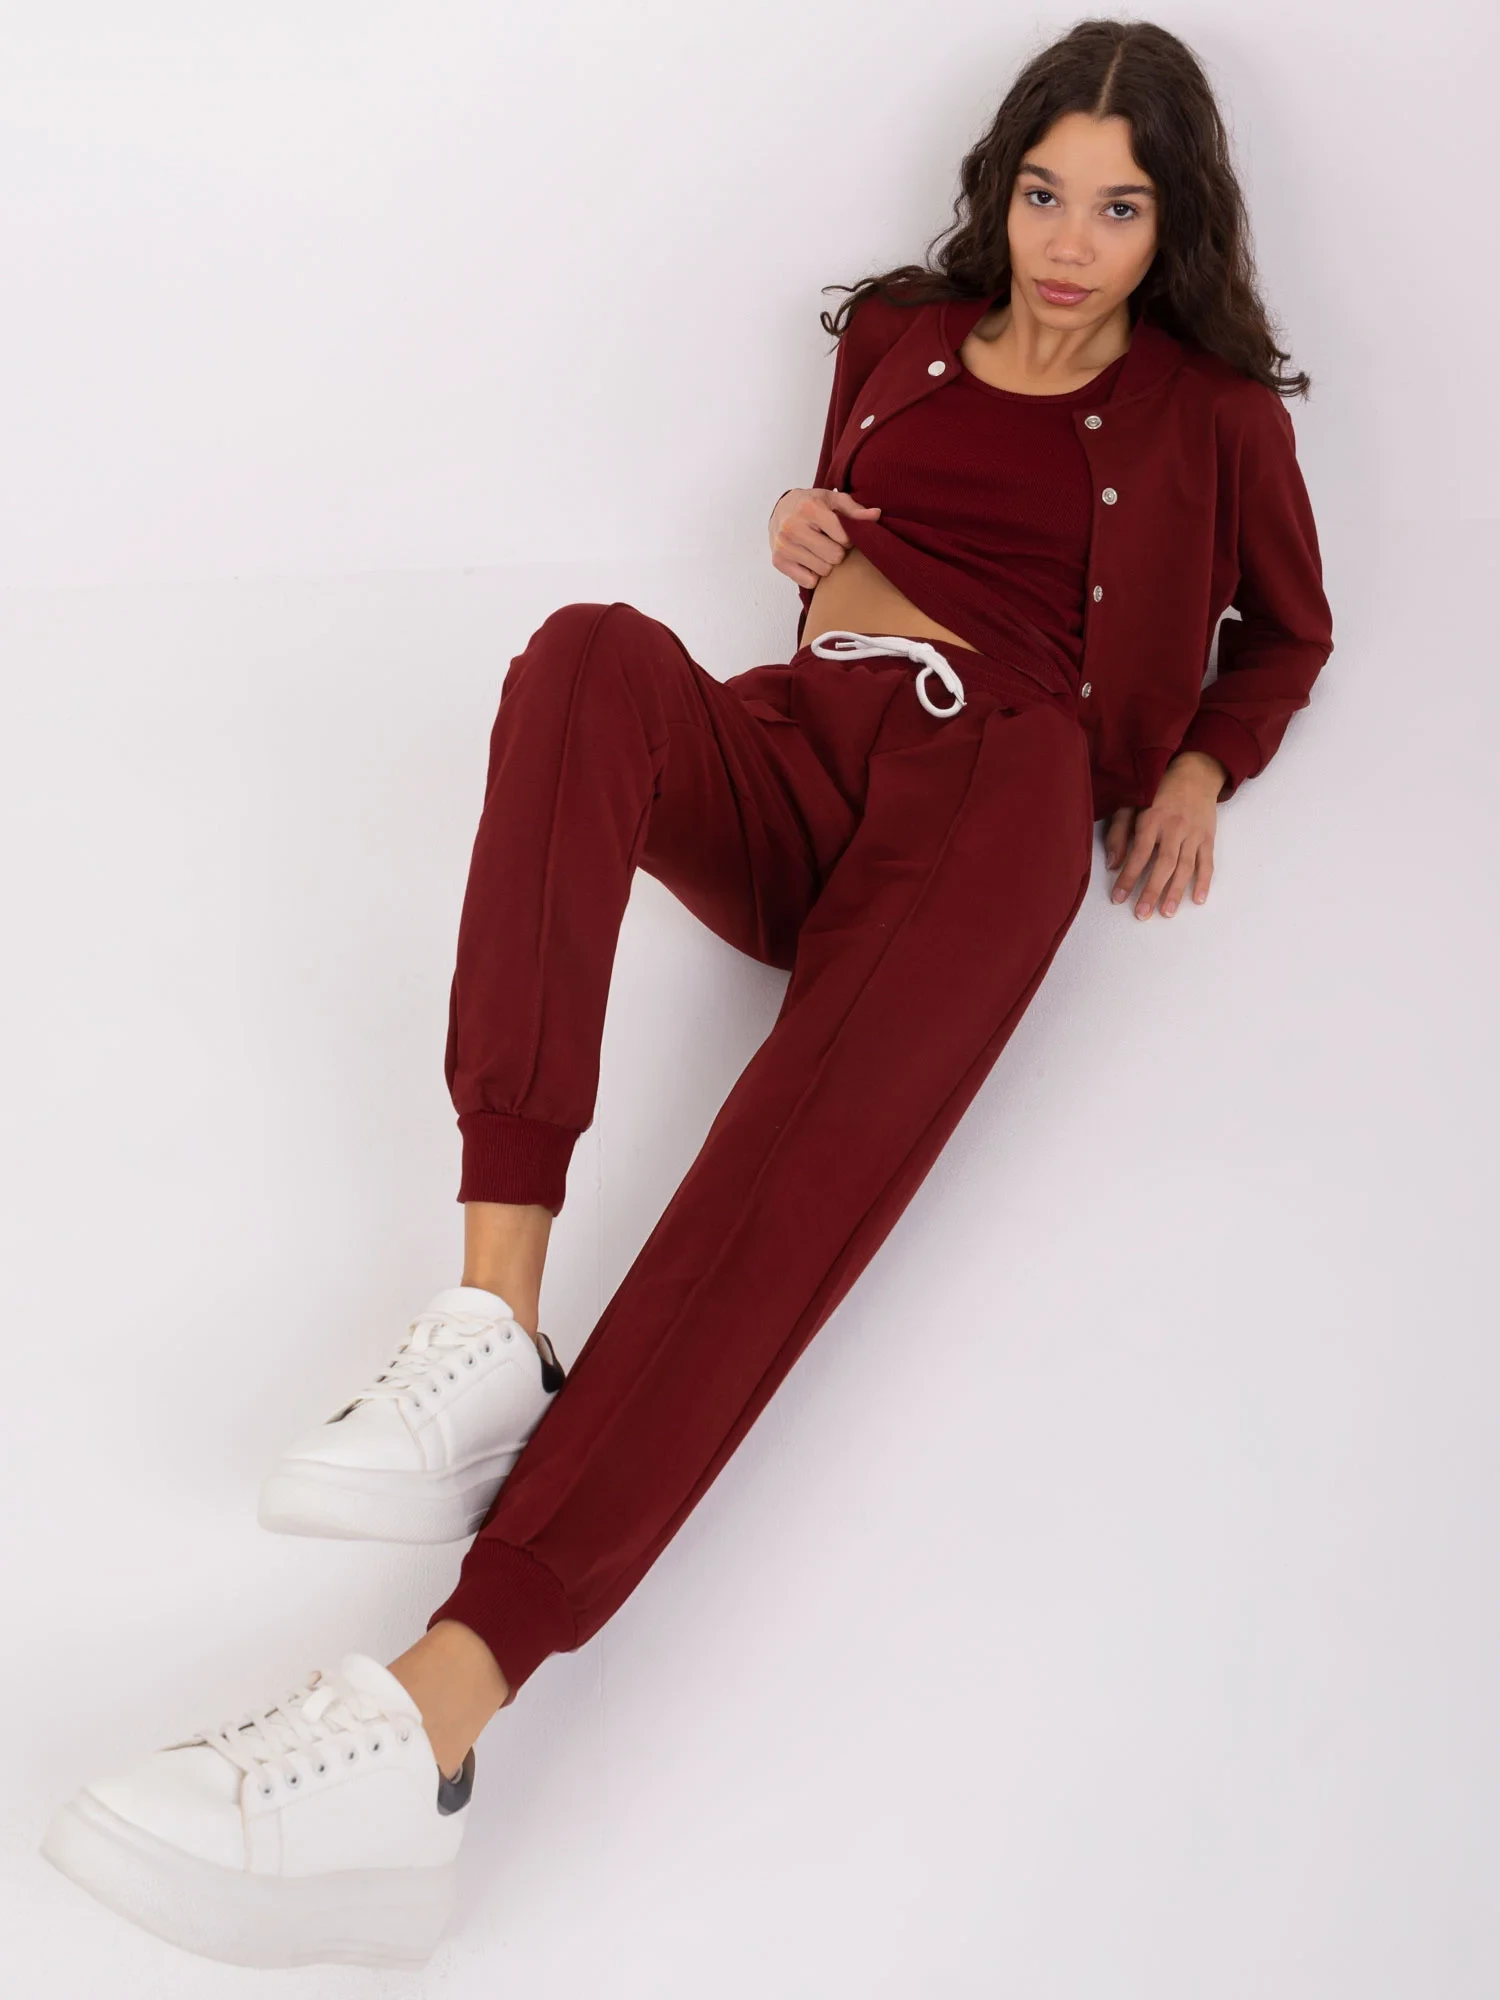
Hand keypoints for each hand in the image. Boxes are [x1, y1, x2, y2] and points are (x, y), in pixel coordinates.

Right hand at [769, 487, 881, 588]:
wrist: (780, 509)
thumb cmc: (811, 504)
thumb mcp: (833, 500)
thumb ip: (854, 509)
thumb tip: (876, 515)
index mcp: (809, 509)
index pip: (844, 538)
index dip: (849, 539)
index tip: (842, 534)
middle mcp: (793, 527)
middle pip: (834, 557)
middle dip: (838, 552)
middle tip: (830, 544)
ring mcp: (783, 546)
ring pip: (823, 571)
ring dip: (826, 564)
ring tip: (819, 551)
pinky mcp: (778, 561)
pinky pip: (808, 581)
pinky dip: (812, 575)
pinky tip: (809, 560)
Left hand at [1103, 752, 1224, 918]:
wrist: (1195, 772)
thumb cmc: (1158, 789)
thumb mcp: (1131, 802)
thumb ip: (1119, 832)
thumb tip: (1113, 863)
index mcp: (1152, 819)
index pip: (1139, 854)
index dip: (1128, 877)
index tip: (1118, 898)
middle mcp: (1174, 828)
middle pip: (1164, 865)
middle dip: (1152, 891)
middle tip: (1142, 914)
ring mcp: (1194, 833)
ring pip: (1186, 867)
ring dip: (1176, 892)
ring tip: (1167, 913)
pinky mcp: (1208, 837)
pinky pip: (1207, 863)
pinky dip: (1204, 882)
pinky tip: (1198, 899)